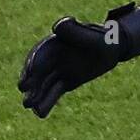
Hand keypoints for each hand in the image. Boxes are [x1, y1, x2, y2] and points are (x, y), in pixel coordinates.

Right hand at [18, 3, 139, 118]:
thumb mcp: (94, 36)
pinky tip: (40, 114)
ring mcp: (58, 69)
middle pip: (39, 72)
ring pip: (45, 84)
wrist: (114, 48)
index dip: (33, 66)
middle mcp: (53, 56)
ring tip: (28, 107)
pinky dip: (47, 102)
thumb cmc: (105, 38)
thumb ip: (77, 32)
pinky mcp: (66, 81)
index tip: (27, 78)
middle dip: (31, 85)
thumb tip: (57, 25)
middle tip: (25, 98)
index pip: (41, 54)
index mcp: (56, 42)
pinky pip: (54, 92)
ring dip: (36, 96)